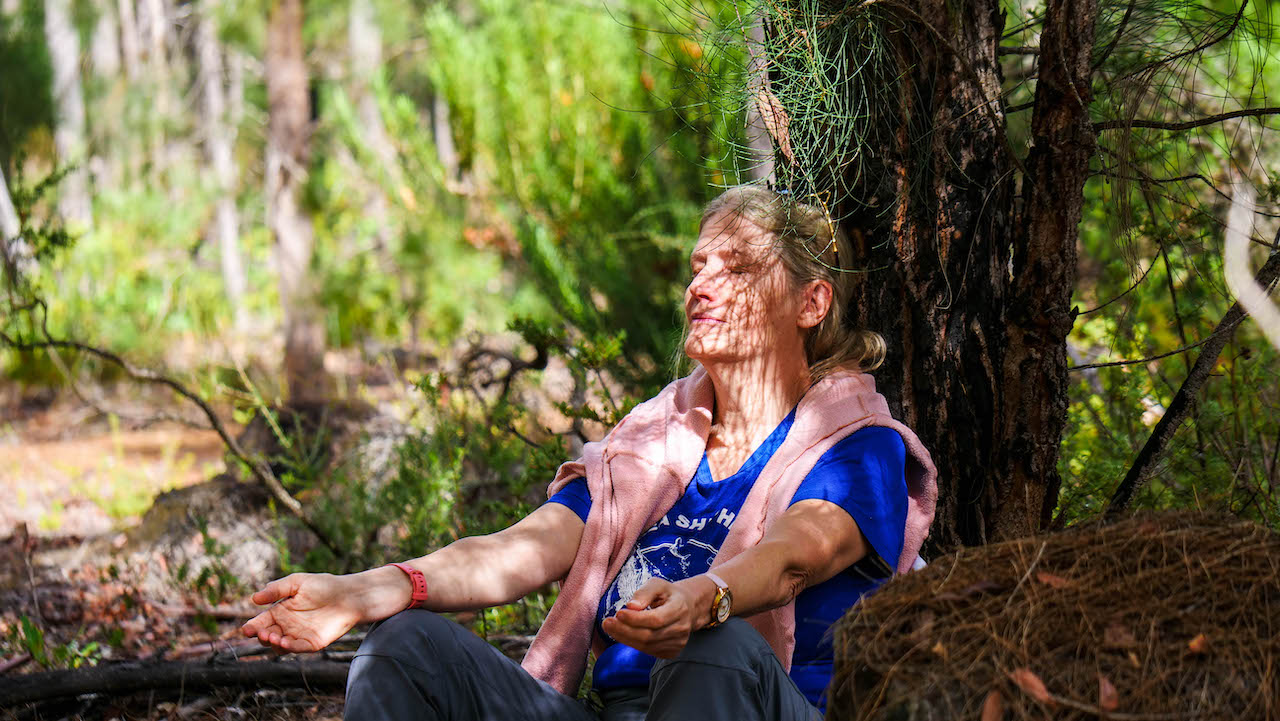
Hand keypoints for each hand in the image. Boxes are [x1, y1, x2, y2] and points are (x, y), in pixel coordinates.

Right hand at [240, 573, 364, 652]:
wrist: (348, 594)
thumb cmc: (323, 586)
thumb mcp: (297, 582)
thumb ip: (276, 589)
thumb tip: (254, 598)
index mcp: (280, 612)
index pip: (261, 623)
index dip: (252, 627)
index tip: (246, 629)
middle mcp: (287, 626)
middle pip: (267, 636)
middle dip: (262, 636)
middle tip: (261, 632)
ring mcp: (298, 636)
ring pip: (279, 646)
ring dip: (273, 643)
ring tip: (273, 636)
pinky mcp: (311, 643)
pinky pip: (296, 648)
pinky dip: (288, 647)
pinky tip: (284, 642)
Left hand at [600, 576, 711, 658]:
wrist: (688, 608)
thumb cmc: (668, 594)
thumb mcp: (658, 584)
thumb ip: (644, 592)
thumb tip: (631, 606)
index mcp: (680, 609)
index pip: (656, 619)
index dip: (635, 619)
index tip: (618, 613)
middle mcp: (681, 629)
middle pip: (649, 635)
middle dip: (624, 631)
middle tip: (607, 623)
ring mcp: (678, 643)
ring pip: (647, 646)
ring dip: (625, 638)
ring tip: (610, 628)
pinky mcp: (672, 652)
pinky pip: (648, 651)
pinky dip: (633, 643)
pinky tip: (622, 634)